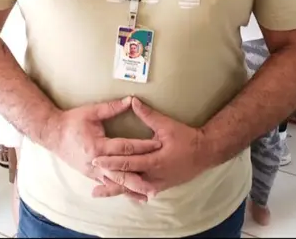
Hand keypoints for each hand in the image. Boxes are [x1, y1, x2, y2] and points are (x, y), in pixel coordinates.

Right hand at [43, 96, 161, 200]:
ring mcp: (92, 171)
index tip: (158, 145)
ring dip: (131, 189)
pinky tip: (132, 196)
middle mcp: (96, 162)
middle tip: (156, 185)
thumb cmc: (72, 121)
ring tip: (148, 196)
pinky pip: (108, 185)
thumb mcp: (91, 112)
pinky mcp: (90, 175)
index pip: (125, 147)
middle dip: (139, 178)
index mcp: (98, 145)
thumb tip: (131, 100)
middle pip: (122, 172)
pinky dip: (120, 190)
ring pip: (115, 183)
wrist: (52, 134)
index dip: (142, 146)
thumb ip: (112, 108)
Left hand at [91, 97, 210, 199]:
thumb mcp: (167, 125)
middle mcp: (154, 176)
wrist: (204, 154)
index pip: (127, 163)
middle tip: (91, 175)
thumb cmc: (186, 138)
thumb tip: (132, 100)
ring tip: (96, 191)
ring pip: (131, 189)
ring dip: (114, 190)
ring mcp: (157, 184)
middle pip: (126, 180)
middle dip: (108, 178)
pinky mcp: (160, 187)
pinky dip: (127, 192)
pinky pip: (140, 191)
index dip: (110, 162)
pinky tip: (117, 194)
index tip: (95, 159)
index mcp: (154, 161)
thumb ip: (148, 115)